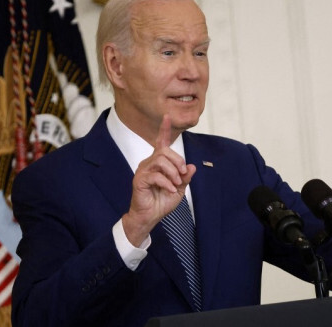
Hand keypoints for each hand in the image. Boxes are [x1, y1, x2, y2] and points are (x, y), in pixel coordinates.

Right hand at [122, 114, 195, 245]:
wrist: (150, 216)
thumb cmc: (162, 201)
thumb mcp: (179, 189)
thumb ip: (185, 177)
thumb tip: (192, 166)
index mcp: (159, 162)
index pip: (161, 142)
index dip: (164, 129)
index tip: (167, 116)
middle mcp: (149, 163)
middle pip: (164, 151)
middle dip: (177, 161)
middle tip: (183, 175)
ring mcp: (143, 170)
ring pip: (160, 160)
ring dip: (173, 172)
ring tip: (176, 184)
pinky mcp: (139, 180)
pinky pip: (155, 175)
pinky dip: (166, 182)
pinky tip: (171, 190)